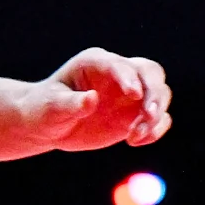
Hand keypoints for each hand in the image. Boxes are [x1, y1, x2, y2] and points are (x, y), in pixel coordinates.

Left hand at [26, 49, 171, 153]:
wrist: (48, 126)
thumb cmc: (44, 110)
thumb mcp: (51, 108)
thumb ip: (71, 104)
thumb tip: (92, 99)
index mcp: (96, 63)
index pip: (120, 65)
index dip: (129, 78)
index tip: (134, 95)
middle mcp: (118, 74)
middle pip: (151, 73)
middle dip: (154, 92)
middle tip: (148, 115)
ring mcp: (129, 94)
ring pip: (160, 94)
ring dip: (155, 115)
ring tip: (134, 136)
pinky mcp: (134, 114)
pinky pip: (157, 118)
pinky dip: (155, 130)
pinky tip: (134, 142)